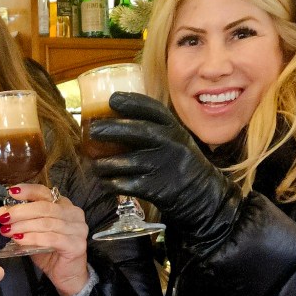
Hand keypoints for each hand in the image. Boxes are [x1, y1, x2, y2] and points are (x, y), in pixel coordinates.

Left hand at [0, 183, 89, 295]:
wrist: (67, 276)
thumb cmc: (50, 252)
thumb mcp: (33, 233)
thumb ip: (21, 222)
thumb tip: (2, 211)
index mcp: (64, 205)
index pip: (45, 192)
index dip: (28, 191)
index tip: (11, 192)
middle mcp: (74, 214)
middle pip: (44, 207)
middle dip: (21, 212)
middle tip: (4, 218)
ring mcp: (78, 229)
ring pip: (46, 223)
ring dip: (23, 226)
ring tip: (8, 230)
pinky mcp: (76, 245)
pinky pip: (51, 238)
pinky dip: (33, 238)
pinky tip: (19, 240)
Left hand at [91, 91, 241, 254]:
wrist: (202, 197)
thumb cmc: (180, 163)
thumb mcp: (176, 139)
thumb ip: (154, 129)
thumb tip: (113, 118)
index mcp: (175, 129)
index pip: (154, 110)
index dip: (132, 102)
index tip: (113, 99)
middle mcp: (171, 145)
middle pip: (139, 132)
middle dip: (113, 128)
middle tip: (93, 129)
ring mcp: (164, 167)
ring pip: (128, 161)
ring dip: (105, 162)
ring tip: (94, 163)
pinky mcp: (157, 189)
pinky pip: (127, 184)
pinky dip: (111, 183)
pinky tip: (103, 182)